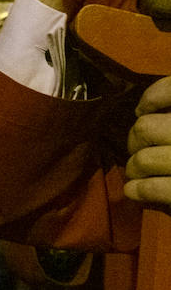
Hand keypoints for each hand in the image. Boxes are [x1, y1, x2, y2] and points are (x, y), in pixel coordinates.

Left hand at [127, 75, 170, 208]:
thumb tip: (145, 111)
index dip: (152, 98)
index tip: (144, 110)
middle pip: (146, 128)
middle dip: (135, 140)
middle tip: (139, 148)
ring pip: (144, 160)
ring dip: (134, 168)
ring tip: (136, 173)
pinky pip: (155, 188)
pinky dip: (139, 190)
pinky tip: (135, 191)